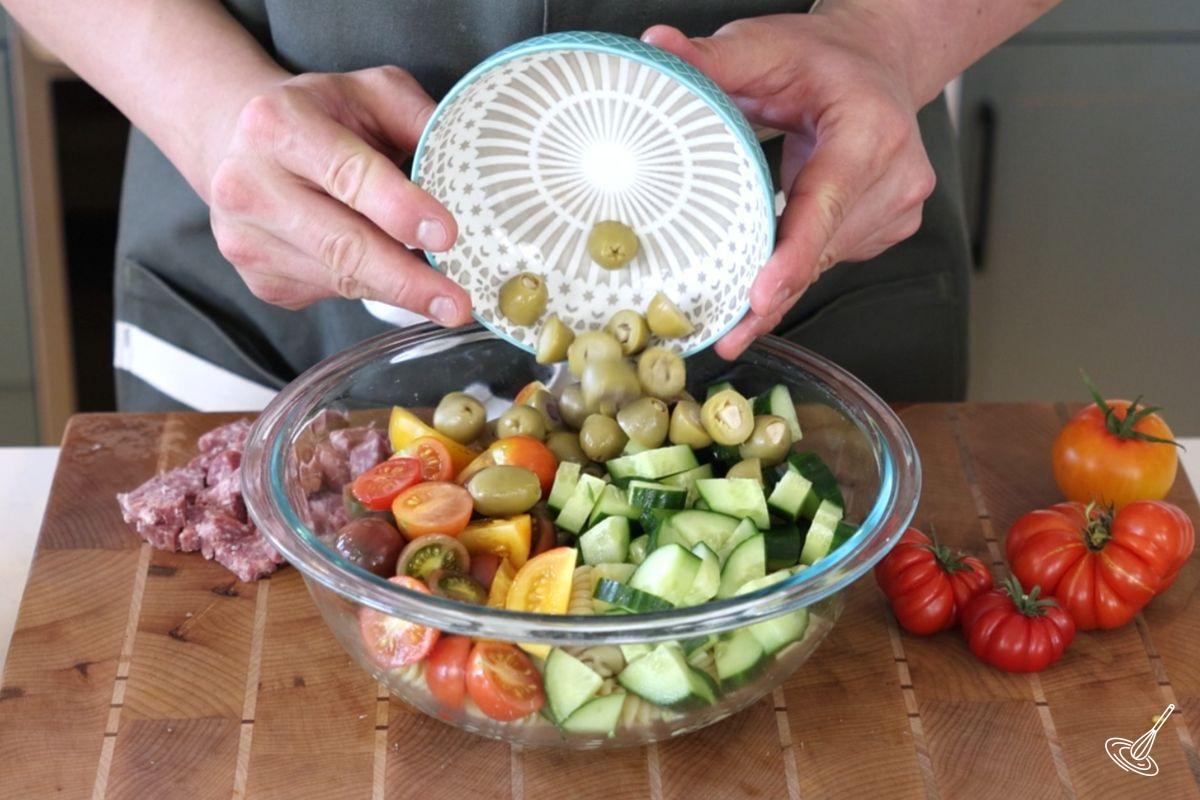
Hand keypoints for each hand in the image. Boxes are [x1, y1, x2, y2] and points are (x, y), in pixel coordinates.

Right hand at [206, 67, 470, 322]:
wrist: (241, 144)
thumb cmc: (318, 118)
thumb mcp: (369, 93)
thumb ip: (417, 119)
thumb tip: (466, 173)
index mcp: (279, 126)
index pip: (349, 175)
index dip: (401, 210)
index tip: (446, 236)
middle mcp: (250, 185)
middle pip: (342, 245)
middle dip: (407, 280)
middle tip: (456, 303)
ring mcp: (248, 239)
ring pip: (340, 279)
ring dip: (398, 291)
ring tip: (442, 299)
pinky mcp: (259, 278)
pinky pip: (330, 293)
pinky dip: (371, 289)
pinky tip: (391, 274)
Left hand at [643, 8, 936, 357]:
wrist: (879, 63)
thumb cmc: (824, 59)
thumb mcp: (765, 46)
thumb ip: (711, 56)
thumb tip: (657, 47)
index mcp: (870, 130)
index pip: (826, 204)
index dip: (792, 256)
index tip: (761, 297)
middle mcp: (897, 174)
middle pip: (822, 248)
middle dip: (769, 288)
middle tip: (725, 332)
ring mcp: (899, 207)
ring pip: (826, 262)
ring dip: (780, 275)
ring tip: (739, 286)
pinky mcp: (891, 227)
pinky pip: (833, 259)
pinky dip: (797, 260)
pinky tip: (776, 249)